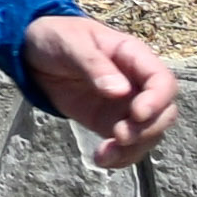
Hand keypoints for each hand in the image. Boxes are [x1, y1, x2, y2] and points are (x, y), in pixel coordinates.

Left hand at [21, 11, 181, 164]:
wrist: (33, 52)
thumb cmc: (56, 36)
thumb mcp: (70, 42)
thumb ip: (93, 64)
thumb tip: (119, 92)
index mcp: (133, 57)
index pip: (162, 81)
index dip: (157, 100)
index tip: (138, 114)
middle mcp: (137, 84)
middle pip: (164, 113)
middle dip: (148, 129)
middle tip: (120, 136)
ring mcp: (125, 106)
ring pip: (149, 134)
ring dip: (134, 149)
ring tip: (106, 154)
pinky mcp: (109, 123)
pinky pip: (127, 145)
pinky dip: (120, 157)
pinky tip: (102, 160)